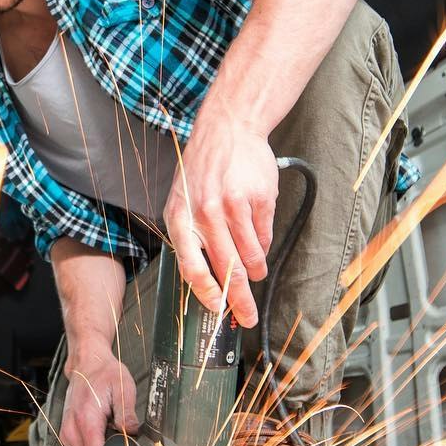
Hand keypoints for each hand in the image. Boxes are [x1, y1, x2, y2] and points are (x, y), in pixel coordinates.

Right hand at [59, 340, 138, 445]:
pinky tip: (104, 433)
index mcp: (86, 420)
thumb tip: (133, 436)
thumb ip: (127, 414)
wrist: (86, 363)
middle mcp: (72, 430)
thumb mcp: (123, 388)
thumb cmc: (104, 373)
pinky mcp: (68, 436)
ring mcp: (67, 434)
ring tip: (113, 433)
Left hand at [163, 114, 276, 327]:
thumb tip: (204, 281)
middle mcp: (207, 212)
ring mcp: (236, 204)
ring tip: (257, 274)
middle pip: (227, 268)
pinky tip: (258, 240)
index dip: (207, 292)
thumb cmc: (201, 171)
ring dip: (255, 271)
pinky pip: (264, 235)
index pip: (192, 266)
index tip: (218, 308)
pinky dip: (262, 244)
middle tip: (247, 317)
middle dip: (240, 299)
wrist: (227, 129)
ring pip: (250, 254)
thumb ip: (189, 237)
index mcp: (182, 217)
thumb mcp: (181, 201)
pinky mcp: (260, 197)